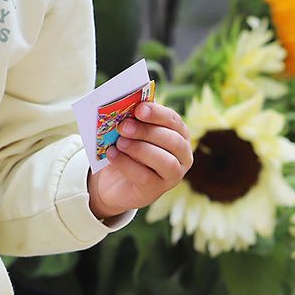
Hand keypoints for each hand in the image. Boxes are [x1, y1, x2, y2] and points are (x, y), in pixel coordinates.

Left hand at [86, 103, 192, 220]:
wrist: (113, 181)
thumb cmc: (127, 148)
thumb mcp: (131, 130)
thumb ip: (134, 118)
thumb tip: (127, 104)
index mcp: (179, 133)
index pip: (174, 120)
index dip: (157, 113)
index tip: (139, 109)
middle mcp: (182, 155)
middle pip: (172, 140)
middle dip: (146, 131)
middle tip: (123, 126)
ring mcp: (172, 176)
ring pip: (164, 161)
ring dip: (139, 148)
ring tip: (119, 142)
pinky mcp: (156, 190)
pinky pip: (145, 177)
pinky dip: (126, 163)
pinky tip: (112, 155)